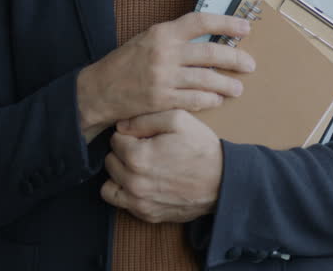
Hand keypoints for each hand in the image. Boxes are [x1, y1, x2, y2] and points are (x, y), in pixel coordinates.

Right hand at [76, 13, 254, 140]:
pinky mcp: (162, 100)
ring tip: (237, 88)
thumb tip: (207, 36)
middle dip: (235, 59)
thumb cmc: (125, 63)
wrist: (98, 90)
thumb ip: (174, 38)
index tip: (245, 28)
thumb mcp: (147, 40)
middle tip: (250, 65)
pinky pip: (195, 100)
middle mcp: (164, 52)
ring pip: (207, 80)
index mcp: (162, 32)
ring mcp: (163, 77)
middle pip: (211, 53)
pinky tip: (216, 101)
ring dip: (227, 84)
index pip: (200, 22)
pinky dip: (210, 100)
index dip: (226, 23)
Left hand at [101, 110, 223, 222]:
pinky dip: (128, 193)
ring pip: (109, 185)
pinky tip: (146, 183)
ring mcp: (139, 202)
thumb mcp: (178, 119)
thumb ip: (145, 119)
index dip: (130, 134)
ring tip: (139, 168)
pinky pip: (122, 203)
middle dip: (123, 153)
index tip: (145, 136)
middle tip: (145, 149)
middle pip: (110, 161)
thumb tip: (121, 126)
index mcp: (137, 157)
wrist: (223, 181)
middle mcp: (133, 182)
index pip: (115, 140)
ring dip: (120, 175)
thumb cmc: (201, 148)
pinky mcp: (147, 215)